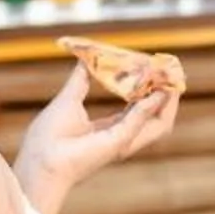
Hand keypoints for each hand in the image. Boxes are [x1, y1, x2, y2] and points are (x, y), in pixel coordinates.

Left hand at [13, 67, 176, 213]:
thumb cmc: (48, 135)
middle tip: (172, 74)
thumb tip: (86, 56)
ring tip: (174, 79)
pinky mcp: (120, 142)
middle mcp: (118, 137)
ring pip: (160, 124)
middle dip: (166, 97)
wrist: (40, 157)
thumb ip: (82, 78)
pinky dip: (153, 104)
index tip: (153, 72)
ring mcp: (122, 142)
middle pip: (154, 117)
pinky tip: (158, 89)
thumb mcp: (70, 98)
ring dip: (169, 102)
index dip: (147, 91)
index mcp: (106, 130)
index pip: (136, 110)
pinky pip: (143, 120)